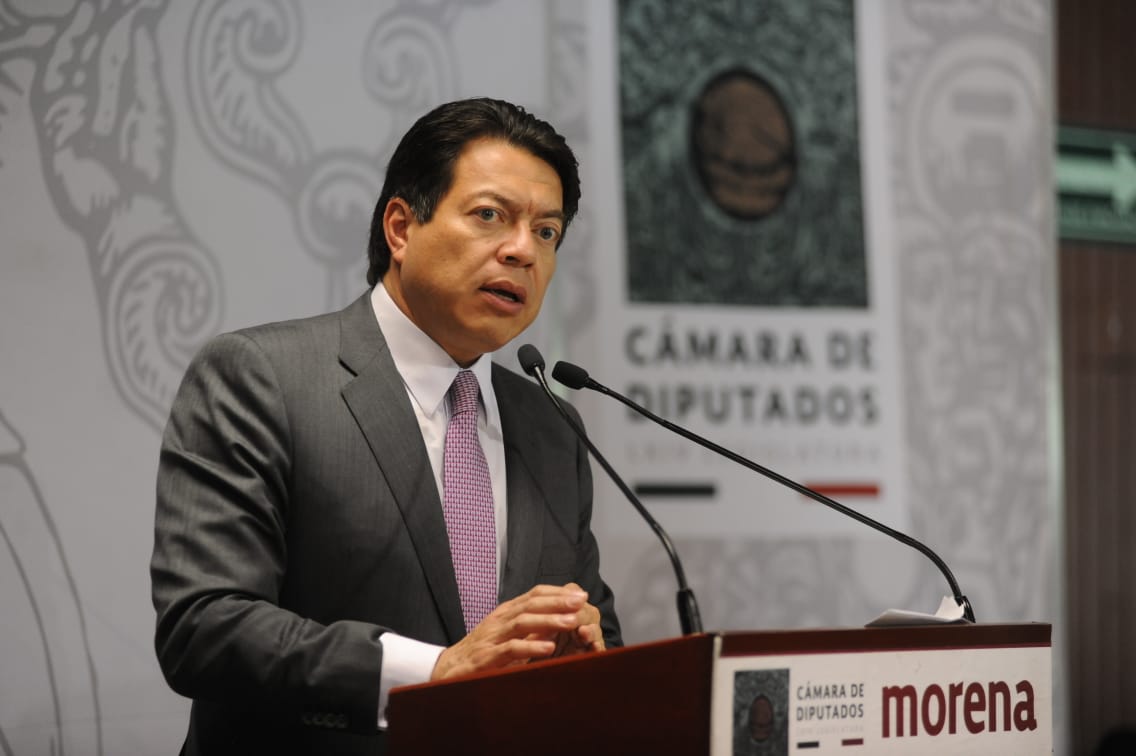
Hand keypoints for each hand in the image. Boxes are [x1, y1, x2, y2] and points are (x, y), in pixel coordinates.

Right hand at [431, 584, 595, 680]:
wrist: (445, 671)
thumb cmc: (481, 654)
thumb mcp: (506, 636)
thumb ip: (528, 629)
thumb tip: (558, 621)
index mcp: (505, 614)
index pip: (533, 595)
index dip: (557, 593)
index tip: (580, 594)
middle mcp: (499, 621)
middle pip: (530, 604)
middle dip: (558, 602)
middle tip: (581, 602)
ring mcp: (491, 638)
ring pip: (521, 622)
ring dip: (548, 621)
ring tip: (571, 622)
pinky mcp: (485, 658)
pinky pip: (509, 650)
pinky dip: (530, 647)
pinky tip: (548, 648)